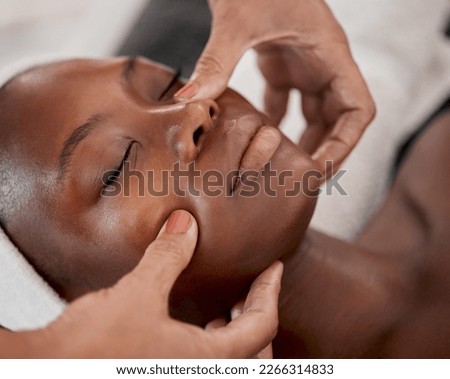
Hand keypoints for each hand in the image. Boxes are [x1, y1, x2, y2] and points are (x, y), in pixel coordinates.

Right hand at [1, 210, 281, 357]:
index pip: (262, 325)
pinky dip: (208, 344)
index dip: (271, 291)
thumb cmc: (93, 347)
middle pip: (255, 352)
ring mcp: (179, 375)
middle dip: (257, 316)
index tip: (274, 268)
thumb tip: (185, 224)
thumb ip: (168, 257)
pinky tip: (191, 326)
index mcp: (208, 362)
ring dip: (233, 334)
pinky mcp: (160, 372)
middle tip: (253, 288)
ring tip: (224, 308)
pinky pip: (201, 363)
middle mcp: (199, 374)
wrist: (47, 372)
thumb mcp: (138, 294)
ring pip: (228, 361)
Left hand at [175, 0, 374, 176]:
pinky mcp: (284, 66)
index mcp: (330, 55)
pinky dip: (275, 124)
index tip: (319, 168)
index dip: (346, 144)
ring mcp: (304, 66)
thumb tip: (189, 100)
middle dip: (322, 151)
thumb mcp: (238, 20)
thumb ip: (217, 61)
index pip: (359, 110)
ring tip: (279, 170)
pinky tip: (256, 141)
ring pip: (314, 115)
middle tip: (296, 181)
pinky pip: (288, 103)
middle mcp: (323, 64)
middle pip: (338, 120)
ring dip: (300, 142)